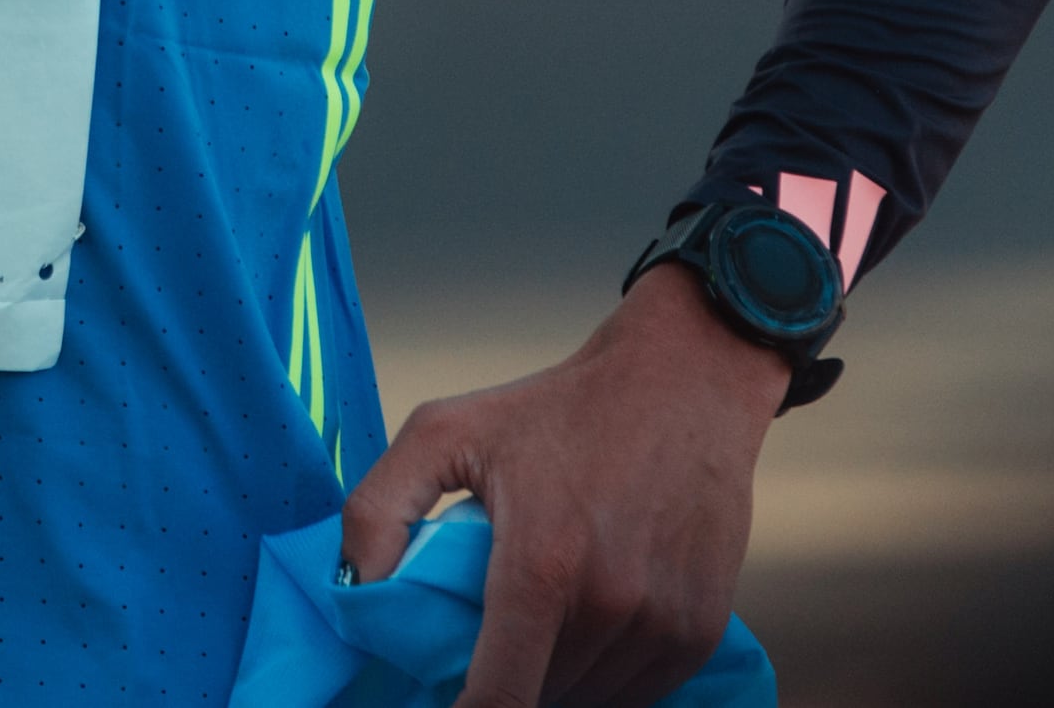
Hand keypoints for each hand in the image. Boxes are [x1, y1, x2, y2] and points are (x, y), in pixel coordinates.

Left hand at [338, 266, 789, 707]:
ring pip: (587, 699)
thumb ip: (378, 508)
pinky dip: (605, 675)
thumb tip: (354, 590)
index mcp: (542, 566)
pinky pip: (636, 694)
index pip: (497, 701)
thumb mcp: (445, 431)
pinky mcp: (699, 633)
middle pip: (538, 698)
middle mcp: (610, 605)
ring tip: (545, 613)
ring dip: (556, 677)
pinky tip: (591, 619)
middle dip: (506, 679)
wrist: (683, 379)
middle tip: (494, 627)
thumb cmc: (558, 407)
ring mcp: (664, 624)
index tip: (445, 705)